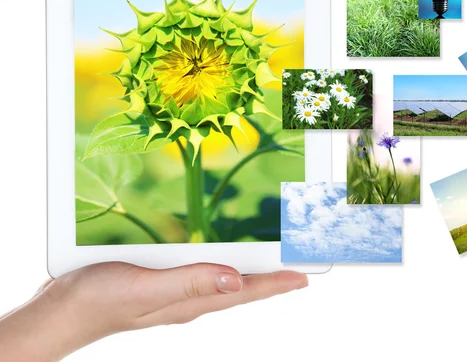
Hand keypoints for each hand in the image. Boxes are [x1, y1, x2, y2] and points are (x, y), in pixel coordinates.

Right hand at [0, 261, 307, 360]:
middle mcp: (190, 298)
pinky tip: (222, 256)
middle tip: (298, 264)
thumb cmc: (100, 300)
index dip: (278, 283)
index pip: (246, 291)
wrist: (62, 309)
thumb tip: (236, 281)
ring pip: (224, 279)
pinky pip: (202, 271)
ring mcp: (176, 291)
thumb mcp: (146, 289)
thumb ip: (190, 283)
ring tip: (271, 259)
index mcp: (192, 301)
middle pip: (242, 287)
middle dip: (272, 276)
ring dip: (251, 269)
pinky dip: (221, 262)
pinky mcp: (163, 281)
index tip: (306, 275)